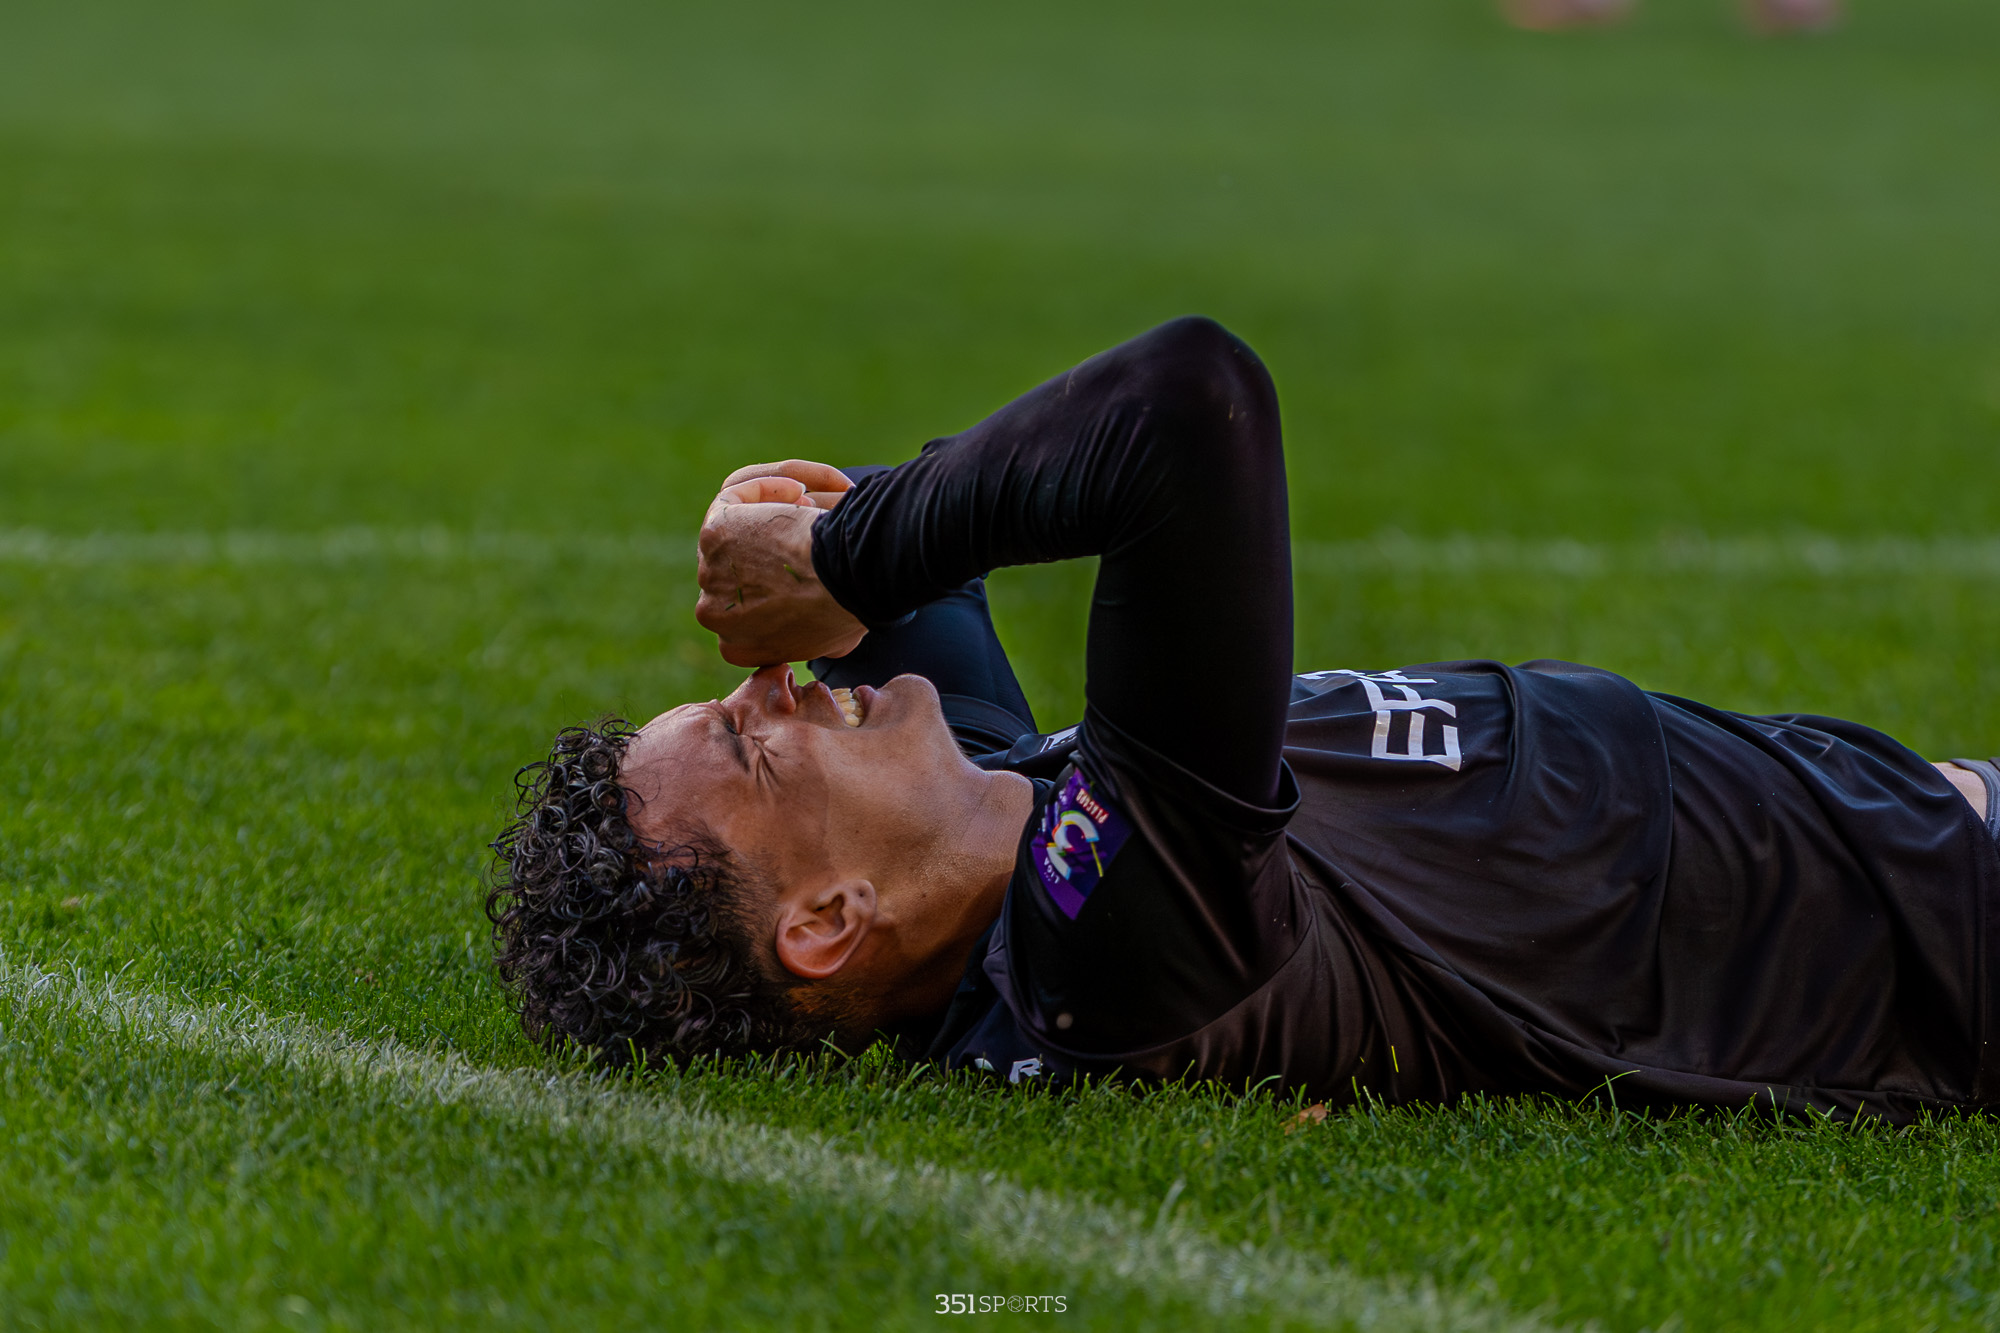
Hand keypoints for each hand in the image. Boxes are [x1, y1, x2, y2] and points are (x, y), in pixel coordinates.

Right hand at [696, 465, 866, 666]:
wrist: (844, 581)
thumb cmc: (848, 607)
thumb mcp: (835, 639)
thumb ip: (816, 638)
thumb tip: (828, 641)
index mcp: (736, 647)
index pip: (744, 609)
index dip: (774, 577)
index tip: (805, 558)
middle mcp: (713, 614)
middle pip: (738, 564)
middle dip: (771, 540)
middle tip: (809, 522)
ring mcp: (710, 573)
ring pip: (733, 526)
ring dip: (771, 508)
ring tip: (809, 501)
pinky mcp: (715, 532)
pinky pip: (734, 496)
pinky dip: (768, 485)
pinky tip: (800, 488)